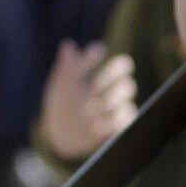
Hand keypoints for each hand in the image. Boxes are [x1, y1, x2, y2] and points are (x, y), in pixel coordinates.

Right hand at [38, 40, 137, 160]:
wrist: (59, 142)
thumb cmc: (63, 106)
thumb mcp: (58, 87)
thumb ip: (65, 67)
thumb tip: (68, 44)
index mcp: (65, 91)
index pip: (77, 68)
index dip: (92, 54)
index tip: (100, 49)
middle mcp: (76, 105)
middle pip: (101, 83)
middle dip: (117, 69)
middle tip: (126, 63)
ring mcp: (88, 121)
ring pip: (114, 102)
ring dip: (124, 90)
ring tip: (127, 86)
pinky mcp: (99, 135)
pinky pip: (119, 122)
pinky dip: (126, 113)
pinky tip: (127, 108)